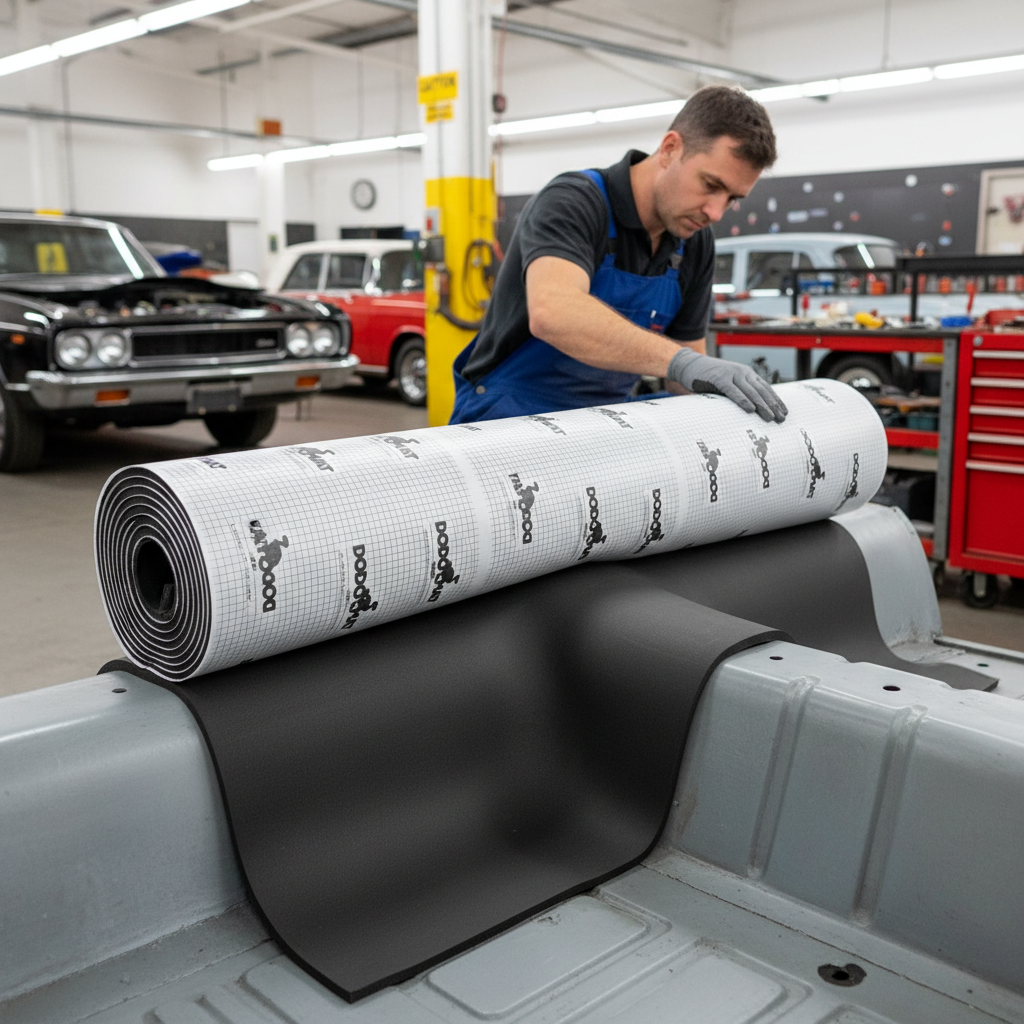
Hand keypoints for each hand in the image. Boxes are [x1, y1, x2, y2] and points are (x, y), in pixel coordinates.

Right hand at [666, 348, 787, 422]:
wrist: (689, 365)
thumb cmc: (708, 378)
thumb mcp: (728, 384)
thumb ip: (739, 393)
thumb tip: (751, 412)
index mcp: (746, 374)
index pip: (766, 388)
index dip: (776, 401)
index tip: (784, 413)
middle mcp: (742, 372)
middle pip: (762, 391)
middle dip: (773, 406)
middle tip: (781, 419)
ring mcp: (731, 374)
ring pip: (751, 392)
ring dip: (762, 406)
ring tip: (770, 418)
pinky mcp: (719, 378)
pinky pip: (733, 391)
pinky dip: (742, 400)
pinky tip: (750, 410)